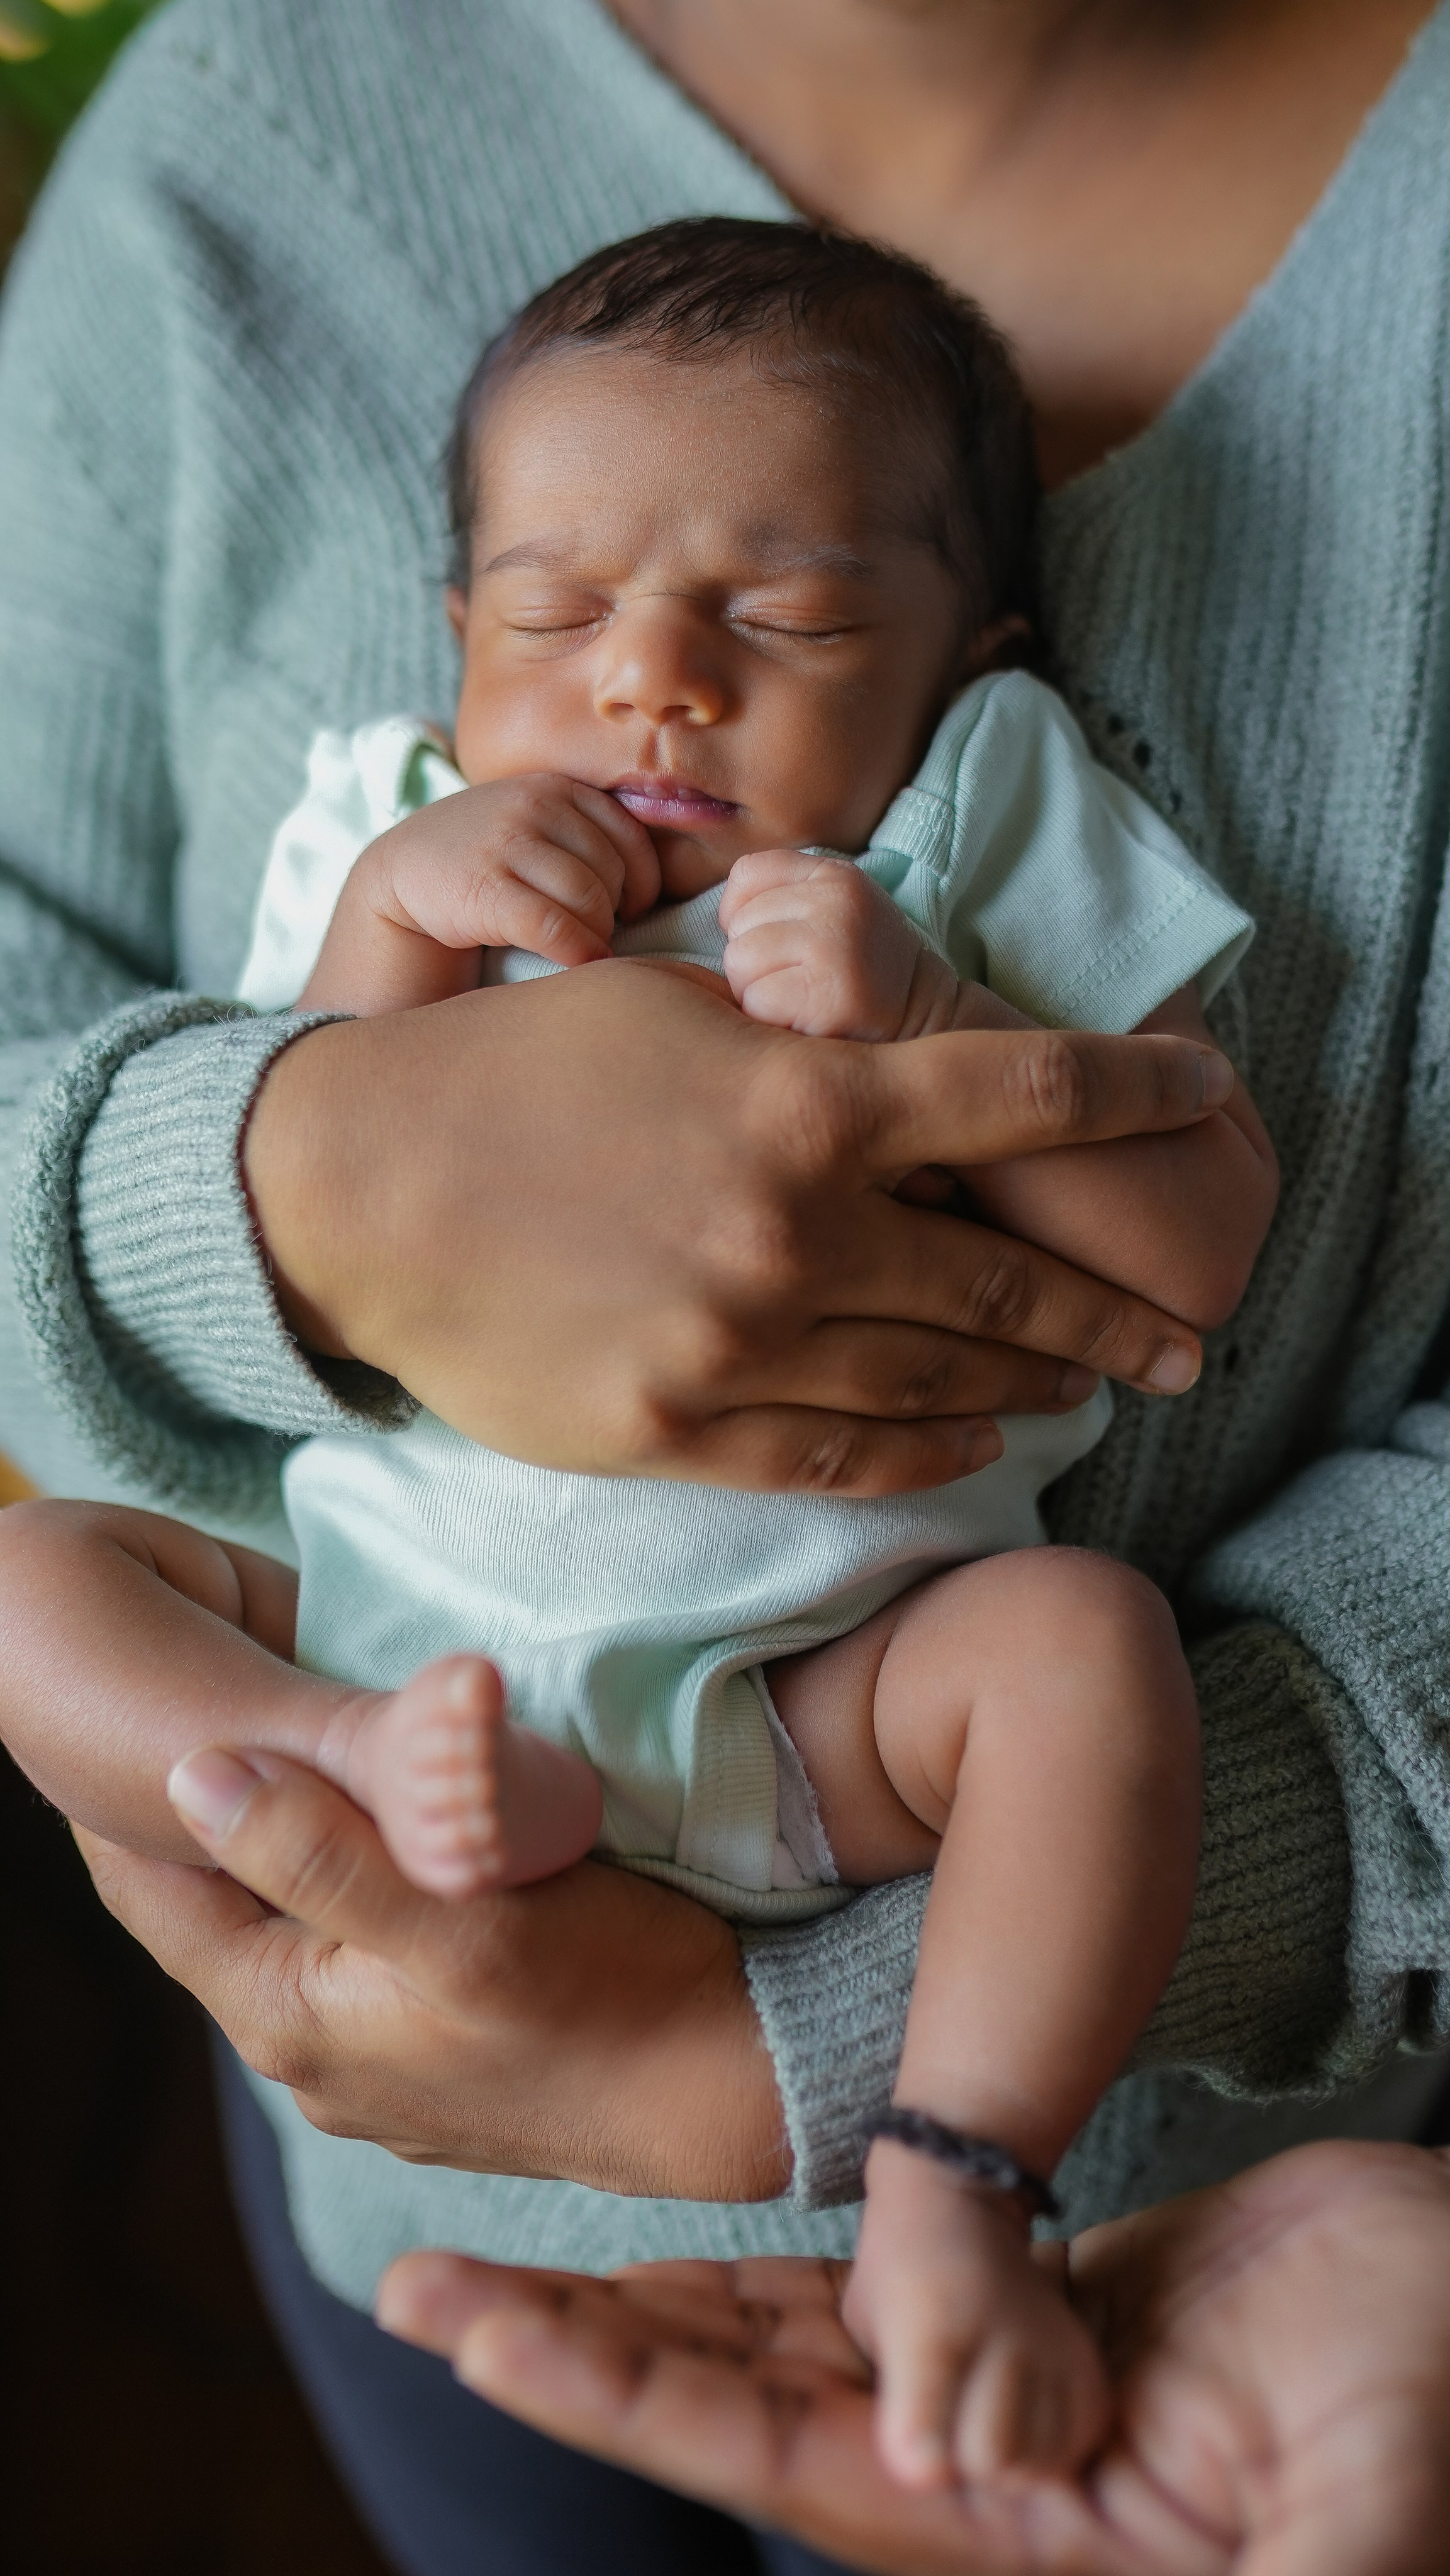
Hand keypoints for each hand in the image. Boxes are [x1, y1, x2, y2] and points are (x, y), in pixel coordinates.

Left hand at [73, 1749, 787, 2201]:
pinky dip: (348, 1883)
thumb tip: (188, 1772)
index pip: (148, 1890)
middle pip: (211, 1907)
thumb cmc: (611, 1993)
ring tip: (293, 1743)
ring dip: (284, 1845)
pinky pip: (351, 1950)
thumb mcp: (461, 1913)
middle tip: (207, 1693)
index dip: (123, 1795)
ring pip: (286, 1925)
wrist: (733, 2089)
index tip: (127, 1700)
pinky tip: (388, 1832)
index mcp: (287, 2014)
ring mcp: (370, 2063)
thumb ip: (320, 1850)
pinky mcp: (431, 2054)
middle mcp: (309, 2054)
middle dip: (203, 1812)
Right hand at [245, 960, 1227, 1493]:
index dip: (1136, 1090)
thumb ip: (806, 1048)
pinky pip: (843, 1455)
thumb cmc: (514, 1070)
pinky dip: (929, 1451)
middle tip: (1186, 1333)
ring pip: (938, 1380)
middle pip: (1006, 1279)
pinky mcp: (680, 1430)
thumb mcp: (673, 1011)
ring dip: (1033, 1381)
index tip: (1204, 1089)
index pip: (1025, 1098)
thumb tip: (904, 1077)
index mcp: (807, 1105)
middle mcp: (796, 1234)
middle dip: (1114, 1306)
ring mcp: (740, 1346)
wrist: (358, 1189)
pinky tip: (979, 1442)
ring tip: (1091, 1385)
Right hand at [299, 773, 661, 1013]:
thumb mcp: (535, 825)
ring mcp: (508, 844)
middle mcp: (536, 806)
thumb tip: (659, 877)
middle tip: (592, 931)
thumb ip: (586, 832)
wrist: (400, 878)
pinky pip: (556, 928)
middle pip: (613, 873)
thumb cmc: (485, 862)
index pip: (633, 838)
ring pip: (591, 901)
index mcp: (558, 789)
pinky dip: (576, 953)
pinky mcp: (486, 889)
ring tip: (575, 945)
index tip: (629, 909)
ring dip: (594, 936)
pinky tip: (573, 965)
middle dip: (612, 913)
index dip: (642, 883)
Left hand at [378, 2140, 1449, 2574]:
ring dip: (638, 2311)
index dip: (619, 2398)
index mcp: (1008, 2534)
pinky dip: (755, 2277)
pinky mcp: (1027, 2316)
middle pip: (732, 2406)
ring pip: (774, 2351)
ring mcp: (993, 2399)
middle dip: (576, 2351)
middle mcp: (972, 2479)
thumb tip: (988, 2500)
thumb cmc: (1439, 2412)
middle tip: (421, 2286)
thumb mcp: (1348, 2535)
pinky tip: (670, 2261)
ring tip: (492, 2274)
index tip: (485, 2333)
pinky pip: (860, 2296)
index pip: (765, 2462)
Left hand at [719, 849, 956, 1039]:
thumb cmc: (864, 968)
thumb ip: (784, 896)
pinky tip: (805, 1019)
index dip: (743, 913)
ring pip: (739, 963)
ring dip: (757, 992)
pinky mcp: (825, 995)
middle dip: (754, 960)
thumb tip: (723, 917)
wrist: (926, 1017)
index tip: (773, 940)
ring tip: (801, 998)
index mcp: (835, 876)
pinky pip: (755, 1001)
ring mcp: (832, 946)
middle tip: (799, 978)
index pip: (746, 874)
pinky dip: (770, 1019)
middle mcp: (836, 903)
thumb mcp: (837, 910)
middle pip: (738, 925)